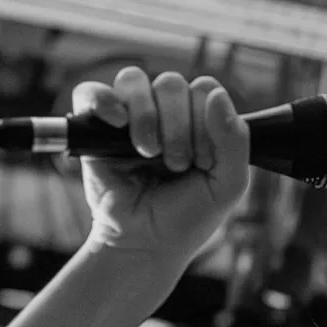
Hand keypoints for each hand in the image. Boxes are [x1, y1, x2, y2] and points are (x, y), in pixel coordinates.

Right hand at [72, 68, 250, 263]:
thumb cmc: (187, 216)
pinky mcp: (95, 130)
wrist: (145, 245)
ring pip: (134, 80)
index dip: (206, 121)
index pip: (204, 89)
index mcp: (198, 120)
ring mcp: (129, 118)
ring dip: (146, 117)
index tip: (202, 162)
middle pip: (171, 84)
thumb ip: (235, 141)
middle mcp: (164, 113)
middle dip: (178, 127)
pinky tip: (117, 123)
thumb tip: (217, 95)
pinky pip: (91, 92)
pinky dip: (104, 100)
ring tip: (148, 153)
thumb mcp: (228, 185)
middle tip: (176, 165)